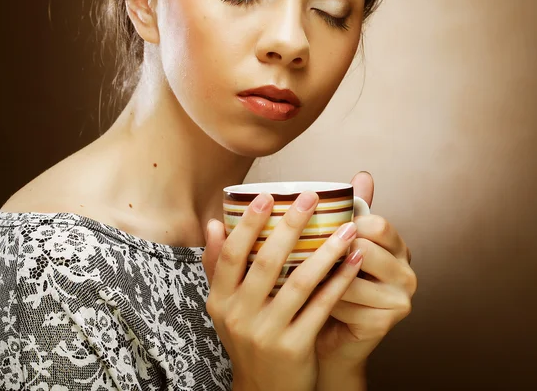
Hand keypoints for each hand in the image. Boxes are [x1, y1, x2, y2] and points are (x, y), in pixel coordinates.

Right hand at [202, 190, 364, 390]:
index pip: (231, 254)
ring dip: (326, 251)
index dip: (248, 223)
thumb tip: (213, 223)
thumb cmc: (248, 335)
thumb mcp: (225, 305)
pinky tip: (353, 260)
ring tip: (347, 226)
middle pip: (266, 262)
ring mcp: (267, 333)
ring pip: (299, 282)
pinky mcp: (294, 347)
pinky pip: (321, 306)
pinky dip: (339, 280)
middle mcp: (239, 315)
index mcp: (221, 300)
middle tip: (310, 197)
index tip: (267, 195)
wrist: (264, 390)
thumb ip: (218, 265)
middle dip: (290, 225)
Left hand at [315, 171, 417, 371]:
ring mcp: (399, 300)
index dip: (347, 224)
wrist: (326, 334)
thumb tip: (363, 175)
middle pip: (366, 249)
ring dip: (321, 276)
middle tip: (302, 251)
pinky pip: (345, 303)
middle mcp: (406, 272)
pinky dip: (323, 299)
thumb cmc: (330, 281)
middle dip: (330, 250)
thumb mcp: (340, 242)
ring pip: (351, 276)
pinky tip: (309, 299)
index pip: (377, 224)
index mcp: (397, 247)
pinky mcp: (384, 323)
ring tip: (300, 274)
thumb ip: (352, 210)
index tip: (319, 225)